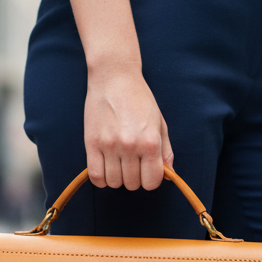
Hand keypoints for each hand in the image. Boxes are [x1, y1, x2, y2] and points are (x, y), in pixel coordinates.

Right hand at [85, 67, 172, 189]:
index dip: (150, 180)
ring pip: (114, 182)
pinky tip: (105, 168)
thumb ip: (166, 151)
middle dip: (134, 178)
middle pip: (133, 184)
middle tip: (131, 163)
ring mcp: (110, 145)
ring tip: (118, 163)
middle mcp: (130, 146)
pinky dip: (101, 179)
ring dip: (117, 178)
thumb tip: (169, 174)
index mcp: (150, 142)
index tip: (146, 171)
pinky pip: (96, 176)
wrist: (115, 77)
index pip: (152, 182)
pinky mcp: (92, 143)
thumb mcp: (160, 123)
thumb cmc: (140, 99)